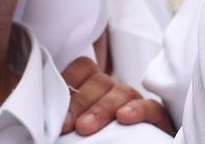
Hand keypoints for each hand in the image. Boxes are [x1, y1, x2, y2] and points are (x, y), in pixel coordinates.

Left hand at [60, 56, 175, 136]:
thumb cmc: (98, 136)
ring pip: (122, 92)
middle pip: (100, 81)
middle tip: (66, 125)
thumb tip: (49, 117)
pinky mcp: (155, 116)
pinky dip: (137, 110)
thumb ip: (67, 116)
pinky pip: (150, 106)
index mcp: (94, 88)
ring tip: (85, 128)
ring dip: (102, 109)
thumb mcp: (79, 122)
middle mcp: (114, 90)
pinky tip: (124, 117)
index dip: (68, 81)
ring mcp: (135, 101)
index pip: (83, 68)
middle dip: (80, 102)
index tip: (54, 107)